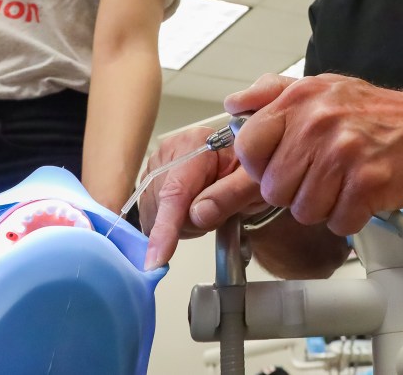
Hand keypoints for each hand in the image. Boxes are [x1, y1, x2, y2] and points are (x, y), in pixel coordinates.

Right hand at [139, 127, 265, 269]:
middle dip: (191, 222)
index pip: (175, 191)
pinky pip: (151, 217)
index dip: (166, 226)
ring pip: (154, 217)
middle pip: (164, 208)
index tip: (157, 257)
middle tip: (219, 210)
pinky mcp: (149, 181)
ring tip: (207, 207)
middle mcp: (168, 152)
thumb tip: (198, 215)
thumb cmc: (250, 171)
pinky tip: (191, 210)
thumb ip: (232, 195)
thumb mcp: (253, 183)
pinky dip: (171, 223)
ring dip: (181, 224)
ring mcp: (155, 166)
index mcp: (195, 144)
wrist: (242, 165)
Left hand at [225, 73, 402, 236]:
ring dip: (322, 206)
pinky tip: (359, 195)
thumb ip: (271, 94)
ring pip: (304, 210)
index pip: (249, 146)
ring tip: (341, 183)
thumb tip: (233, 103)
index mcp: (300, 99)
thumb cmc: (371, 113)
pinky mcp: (367, 183)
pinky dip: (348, 217)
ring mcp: (343, 153)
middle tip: (320, 175)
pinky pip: (338, 222)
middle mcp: (318, 123)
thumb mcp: (319, 88)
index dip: (260, 166)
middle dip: (295, 191)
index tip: (278, 166)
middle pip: (274, 188)